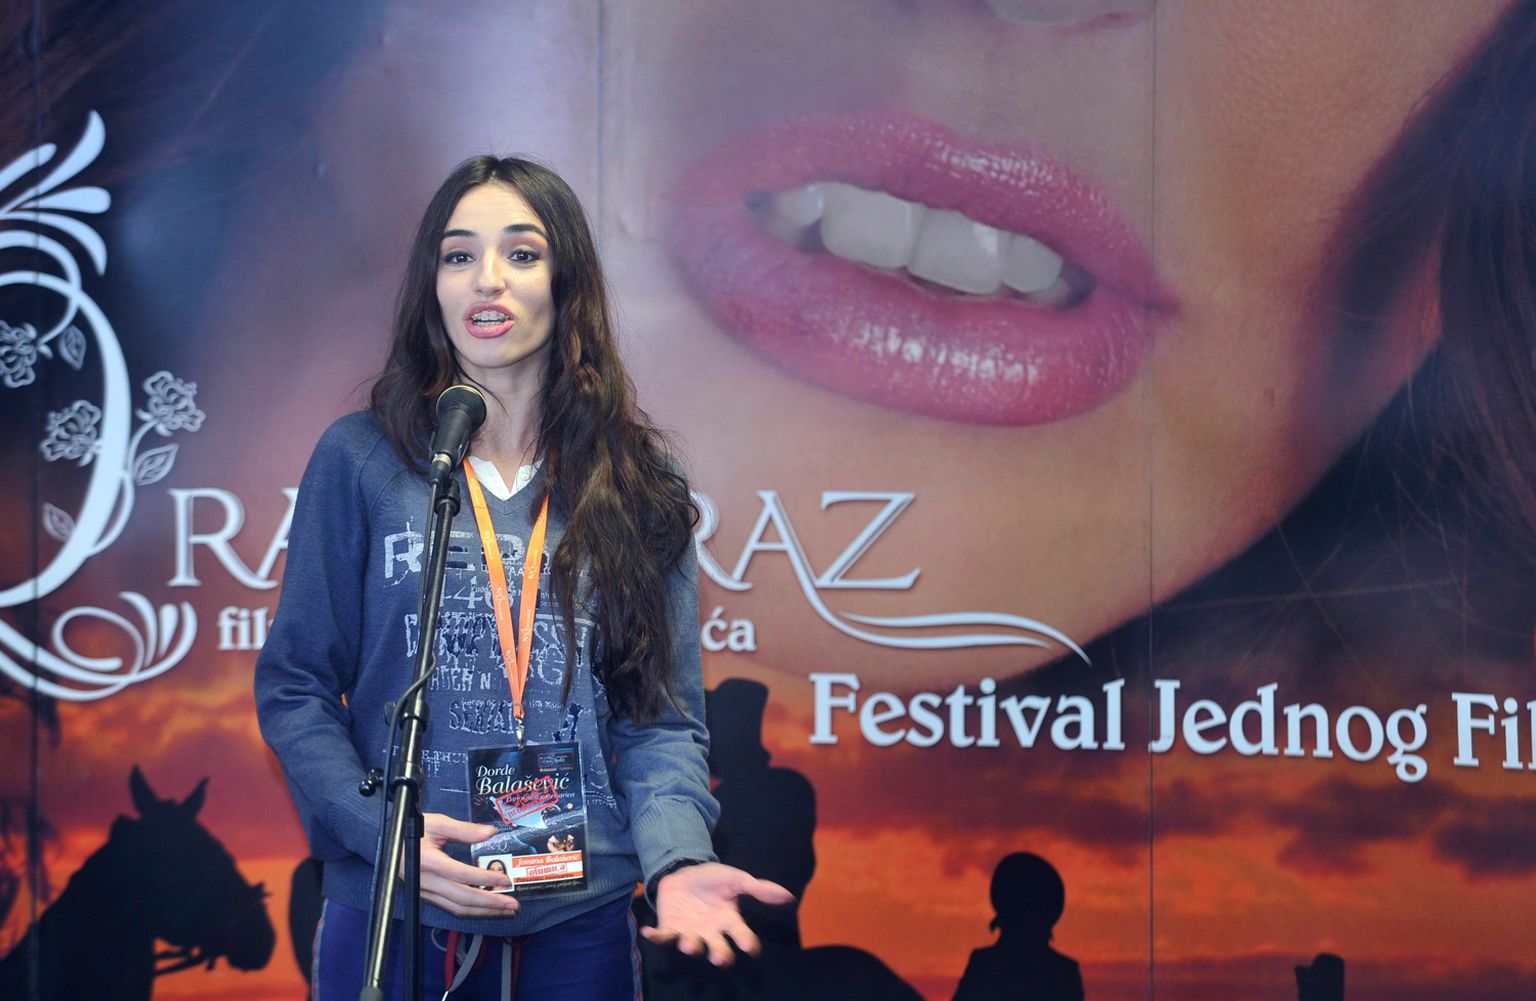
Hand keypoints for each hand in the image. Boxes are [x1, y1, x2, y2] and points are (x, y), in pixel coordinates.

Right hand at [417, 813, 519, 918]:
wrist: (390, 844)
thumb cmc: (412, 830)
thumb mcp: (437, 823)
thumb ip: (464, 829)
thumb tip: (490, 833)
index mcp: (428, 861)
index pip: (462, 875)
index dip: (485, 879)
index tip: (505, 880)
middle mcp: (426, 881)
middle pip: (462, 898)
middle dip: (490, 904)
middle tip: (512, 905)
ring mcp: (426, 892)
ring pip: (457, 908)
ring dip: (483, 911)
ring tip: (505, 910)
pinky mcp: (427, 897)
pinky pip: (451, 908)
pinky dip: (471, 910)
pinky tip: (486, 907)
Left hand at [641, 862, 793, 966]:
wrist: (684, 872)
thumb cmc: (713, 880)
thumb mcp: (736, 879)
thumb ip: (759, 889)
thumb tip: (789, 897)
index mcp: (729, 922)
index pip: (743, 937)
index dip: (748, 944)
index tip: (751, 948)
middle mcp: (711, 933)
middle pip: (718, 951)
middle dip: (719, 956)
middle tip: (718, 957)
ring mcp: (689, 933)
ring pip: (691, 946)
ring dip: (689, 946)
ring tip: (688, 943)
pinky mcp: (669, 928)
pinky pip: (662, 937)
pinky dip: (655, 937)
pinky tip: (648, 932)